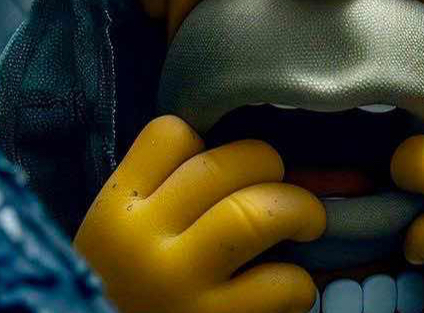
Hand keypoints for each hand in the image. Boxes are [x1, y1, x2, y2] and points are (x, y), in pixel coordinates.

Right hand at [74, 116, 324, 312]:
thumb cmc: (128, 291)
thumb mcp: (120, 237)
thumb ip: (159, 192)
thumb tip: (234, 154)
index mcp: (114, 211)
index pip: (169, 133)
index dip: (203, 139)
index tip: (220, 165)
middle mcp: (139, 243)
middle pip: (221, 166)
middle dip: (266, 162)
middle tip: (280, 183)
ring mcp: (176, 286)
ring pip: (253, 212)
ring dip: (298, 208)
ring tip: (309, 221)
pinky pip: (276, 284)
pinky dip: (298, 282)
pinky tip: (294, 287)